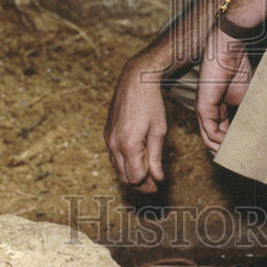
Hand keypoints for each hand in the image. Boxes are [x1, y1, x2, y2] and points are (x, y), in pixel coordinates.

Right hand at [104, 53, 167, 192]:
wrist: (135, 81)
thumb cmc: (151, 104)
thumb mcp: (159, 131)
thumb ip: (156, 157)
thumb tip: (158, 178)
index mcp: (128, 145)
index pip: (135, 177)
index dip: (147, 184)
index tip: (157, 185)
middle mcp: (114, 144)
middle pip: (124, 176)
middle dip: (138, 183)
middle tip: (153, 184)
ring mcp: (108, 138)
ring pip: (116, 167)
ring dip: (130, 173)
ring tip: (146, 173)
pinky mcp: (106, 133)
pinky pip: (113, 155)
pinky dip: (123, 162)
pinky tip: (136, 158)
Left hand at [195, 26, 251, 152]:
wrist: (229, 51)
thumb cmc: (239, 68)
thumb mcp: (246, 97)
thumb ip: (247, 114)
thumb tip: (260, 131)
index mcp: (218, 108)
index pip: (222, 132)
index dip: (232, 144)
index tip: (246, 152)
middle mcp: (208, 111)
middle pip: (214, 139)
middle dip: (226, 151)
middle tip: (242, 160)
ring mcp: (204, 110)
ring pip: (210, 139)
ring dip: (224, 149)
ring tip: (239, 157)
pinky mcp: (203, 108)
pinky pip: (210, 131)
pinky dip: (221, 141)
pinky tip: (232, 146)